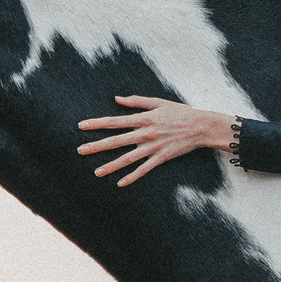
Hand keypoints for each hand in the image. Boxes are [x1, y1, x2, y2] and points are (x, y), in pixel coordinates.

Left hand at [76, 94, 237, 185]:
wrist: (201, 126)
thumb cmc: (180, 112)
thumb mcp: (158, 102)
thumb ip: (137, 101)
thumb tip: (116, 98)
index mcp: (143, 118)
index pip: (115, 121)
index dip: (97, 124)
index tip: (81, 126)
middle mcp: (145, 133)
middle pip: (116, 140)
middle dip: (97, 146)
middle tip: (79, 150)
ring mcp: (153, 147)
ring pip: (127, 158)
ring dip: (111, 165)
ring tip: (96, 172)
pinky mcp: (161, 158)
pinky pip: (144, 169)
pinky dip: (132, 177)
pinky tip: (120, 183)